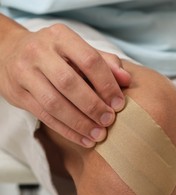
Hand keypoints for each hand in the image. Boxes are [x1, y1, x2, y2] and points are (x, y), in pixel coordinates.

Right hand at [0, 23, 130, 147]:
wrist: (11, 52)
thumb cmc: (57, 54)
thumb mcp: (79, 50)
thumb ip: (106, 63)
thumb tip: (127, 80)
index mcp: (61, 37)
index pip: (90, 60)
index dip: (107, 84)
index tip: (119, 104)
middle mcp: (39, 51)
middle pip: (69, 83)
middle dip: (93, 106)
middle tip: (109, 121)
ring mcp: (24, 72)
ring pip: (54, 103)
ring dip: (80, 123)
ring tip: (98, 134)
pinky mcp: (16, 93)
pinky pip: (44, 116)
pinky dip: (67, 130)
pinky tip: (84, 139)